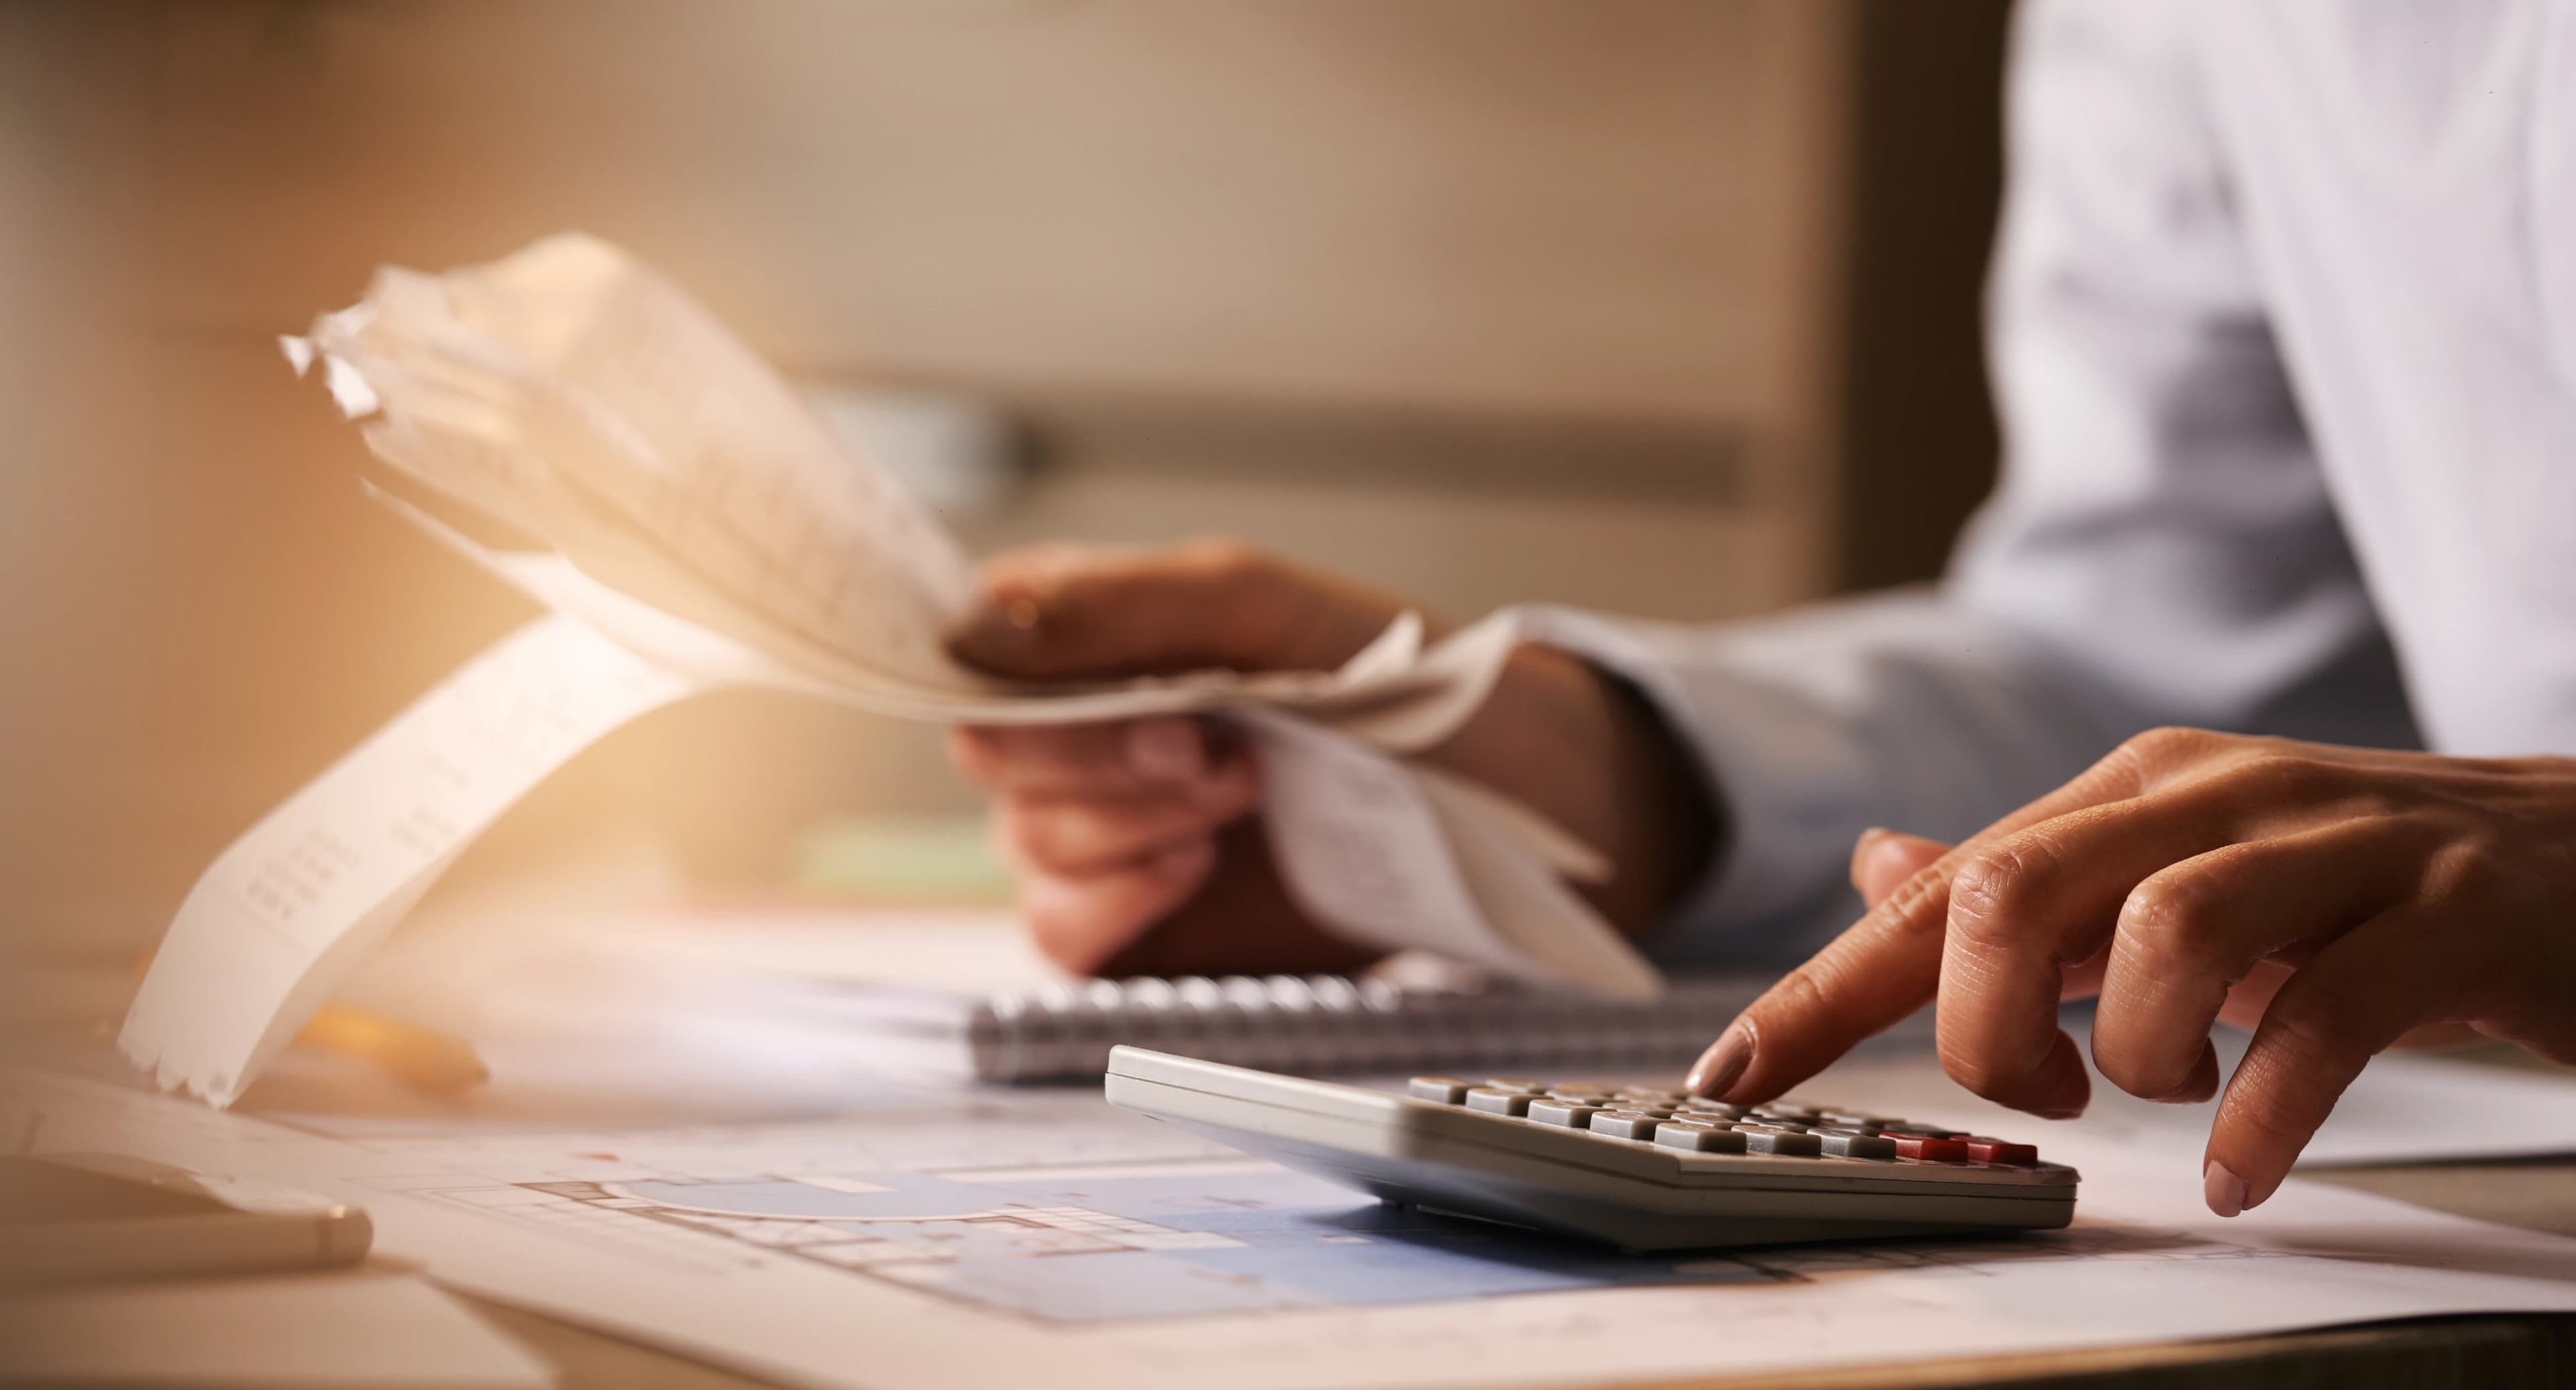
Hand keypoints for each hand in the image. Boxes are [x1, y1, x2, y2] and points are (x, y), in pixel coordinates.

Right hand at [945, 540, 1711, 976]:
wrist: (1500, 796)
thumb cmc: (1389, 679)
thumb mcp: (1258, 606)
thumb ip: (1117, 606)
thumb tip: (973, 623)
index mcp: (1088, 642)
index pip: (972, 654)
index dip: (1017, 682)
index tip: (1124, 690)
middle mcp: (1078, 740)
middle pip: (992, 757)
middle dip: (1100, 757)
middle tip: (1216, 749)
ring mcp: (1104, 838)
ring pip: (1028, 848)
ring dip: (1127, 826)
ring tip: (1238, 797)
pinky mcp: (1138, 931)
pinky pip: (1064, 935)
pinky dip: (1118, 902)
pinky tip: (1193, 867)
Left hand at [1688, 729, 2575, 1214]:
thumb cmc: (2361, 883)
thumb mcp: (2177, 870)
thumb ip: (2032, 881)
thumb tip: (1879, 869)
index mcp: (2134, 792)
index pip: (1941, 889)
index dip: (1822, 991)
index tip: (1730, 1081)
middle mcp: (2219, 796)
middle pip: (2019, 888)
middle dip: (1981, 1024)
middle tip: (2036, 1092)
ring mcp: (2342, 846)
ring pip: (2166, 934)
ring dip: (2138, 1055)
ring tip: (2166, 1104)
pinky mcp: (2452, 915)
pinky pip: (2328, 1016)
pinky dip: (2265, 1112)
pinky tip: (2241, 1167)